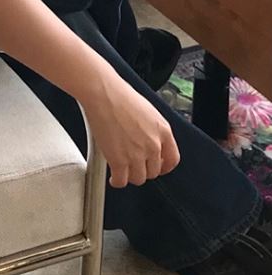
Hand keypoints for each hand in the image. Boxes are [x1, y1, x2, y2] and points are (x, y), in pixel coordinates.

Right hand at [82, 68, 180, 187]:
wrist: (102, 93)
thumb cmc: (119, 95)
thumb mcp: (148, 111)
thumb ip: (152, 130)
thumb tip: (149, 140)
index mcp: (163, 132)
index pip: (172, 160)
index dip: (164, 167)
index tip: (158, 167)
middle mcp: (153, 145)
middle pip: (153, 171)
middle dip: (143, 169)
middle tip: (133, 164)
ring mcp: (136, 154)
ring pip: (138, 178)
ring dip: (130, 175)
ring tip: (122, 170)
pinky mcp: (119, 160)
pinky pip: (121, 180)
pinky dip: (117, 181)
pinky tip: (113, 177)